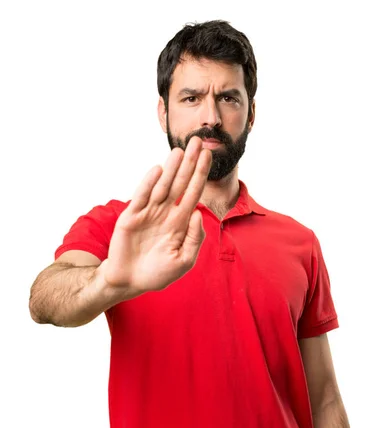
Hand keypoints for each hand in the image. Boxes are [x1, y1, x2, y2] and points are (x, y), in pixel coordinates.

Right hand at [101, 136, 211, 294]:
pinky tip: (159, 170)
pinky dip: (149, 183)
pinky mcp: (131, 216)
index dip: (201, 175)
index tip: (209, 156)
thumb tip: (198, 213)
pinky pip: (142, 197)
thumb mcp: (183, 261)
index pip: (193, 193)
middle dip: (190, 163)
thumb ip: (194, 239)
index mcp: (180, 222)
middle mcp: (165, 213)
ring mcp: (148, 213)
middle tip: (198, 141)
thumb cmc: (158, 273)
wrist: (130, 281)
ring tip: (181, 150)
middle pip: (180, 183)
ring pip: (162, 186)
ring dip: (172, 169)